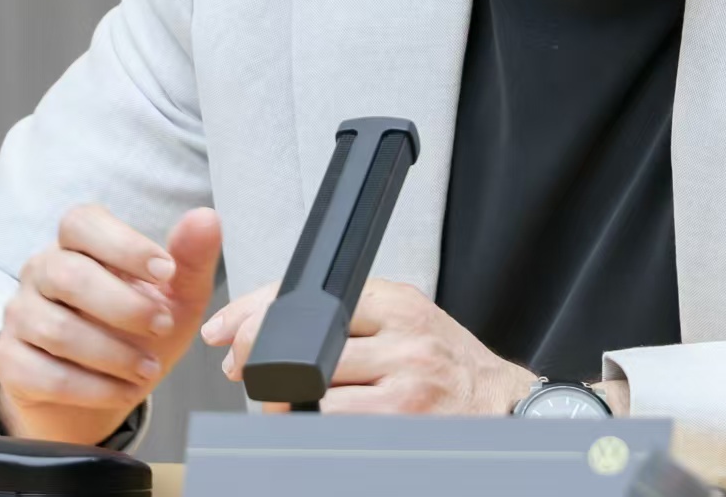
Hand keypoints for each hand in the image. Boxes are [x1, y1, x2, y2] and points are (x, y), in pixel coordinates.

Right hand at [0, 204, 221, 444]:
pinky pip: (45, 375)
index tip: (167, 272)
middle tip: (163, 325)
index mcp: (78, 242)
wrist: (102, 388)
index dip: (124, 245)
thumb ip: (191, 258)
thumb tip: (206, 218)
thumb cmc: (138, 329)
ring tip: (149, 369)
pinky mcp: (10, 361)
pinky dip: (93, 388)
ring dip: (113, 354)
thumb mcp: (175, 296)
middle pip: (67, 275)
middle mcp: (41, 271)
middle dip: (124, 305)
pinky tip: (124, 391)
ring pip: (57, 330)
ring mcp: (20, 315)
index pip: (82, 223)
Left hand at [201, 278, 532, 414]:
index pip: (307, 298)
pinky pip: (333, 426)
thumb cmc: (444, 364)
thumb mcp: (403, 320)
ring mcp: (404, 381)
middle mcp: (402, 336)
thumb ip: (346, 316)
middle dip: (260, 365)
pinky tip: (317, 425)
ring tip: (288, 405)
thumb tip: (254, 332)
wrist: (499, 403)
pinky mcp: (401, 421)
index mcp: (395, 302)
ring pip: (311, 390)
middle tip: (248, 377)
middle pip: (301, 345)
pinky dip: (313, 428)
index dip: (254, 314)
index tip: (226, 333)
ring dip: (283, 404)